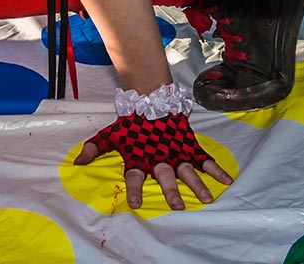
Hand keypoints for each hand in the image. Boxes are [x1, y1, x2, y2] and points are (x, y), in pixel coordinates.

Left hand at [73, 113, 232, 210]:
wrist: (151, 97)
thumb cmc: (131, 122)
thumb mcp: (111, 134)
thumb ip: (95, 148)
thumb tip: (77, 162)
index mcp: (139, 157)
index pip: (134, 176)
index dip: (134, 189)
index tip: (135, 204)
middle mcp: (159, 157)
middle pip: (166, 176)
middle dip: (171, 191)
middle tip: (177, 207)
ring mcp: (177, 151)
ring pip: (188, 171)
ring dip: (197, 185)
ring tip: (206, 199)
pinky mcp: (190, 145)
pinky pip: (204, 159)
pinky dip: (216, 169)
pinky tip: (227, 180)